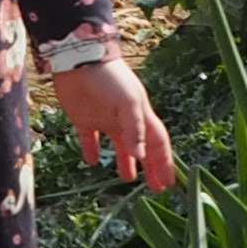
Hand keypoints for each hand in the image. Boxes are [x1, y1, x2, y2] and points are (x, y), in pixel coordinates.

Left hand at [51, 57, 175, 191]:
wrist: (77, 59)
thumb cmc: (109, 77)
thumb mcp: (128, 102)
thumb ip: (135, 129)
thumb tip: (140, 157)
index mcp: (140, 114)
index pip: (158, 143)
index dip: (164, 162)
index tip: (169, 183)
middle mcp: (125, 119)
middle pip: (142, 147)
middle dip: (151, 167)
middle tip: (156, 188)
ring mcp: (104, 118)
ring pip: (119, 145)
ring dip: (125, 161)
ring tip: (127, 178)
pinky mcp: (83, 117)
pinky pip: (89, 138)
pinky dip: (91, 150)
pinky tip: (91, 161)